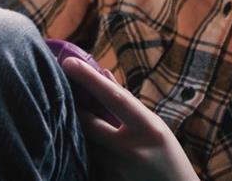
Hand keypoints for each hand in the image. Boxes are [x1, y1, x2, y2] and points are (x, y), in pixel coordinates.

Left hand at [62, 57, 199, 180]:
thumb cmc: (168, 157)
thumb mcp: (155, 125)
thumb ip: (128, 103)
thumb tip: (102, 73)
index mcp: (148, 129)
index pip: (113, 98)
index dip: (89, 79)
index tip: (69, 62)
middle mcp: (131, 151)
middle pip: (88, 122)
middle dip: (73, 104)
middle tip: (63, 86)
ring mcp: (116, 171)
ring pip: (85, 142)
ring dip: (79, 127)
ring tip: (81, 116)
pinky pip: (87, 160)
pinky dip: (86, 148)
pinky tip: (92, 144)